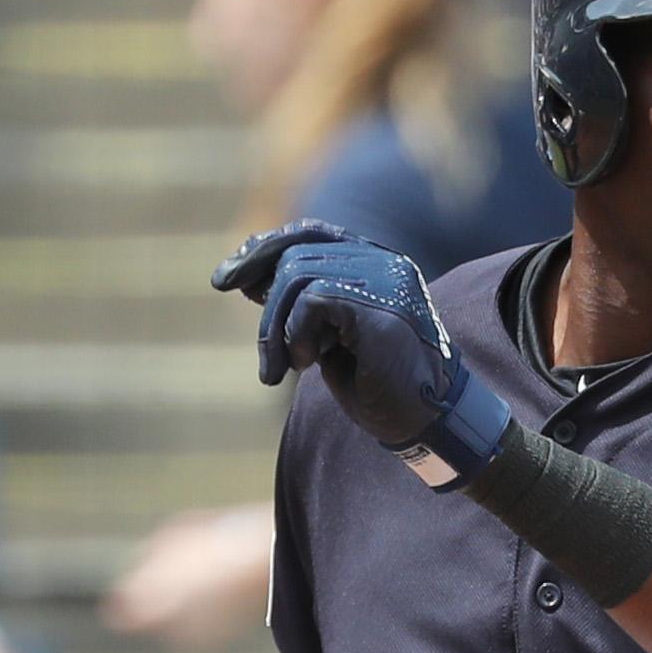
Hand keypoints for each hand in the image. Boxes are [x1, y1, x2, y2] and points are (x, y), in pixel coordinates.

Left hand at [211, 221, 511, 484]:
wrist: (426, 419)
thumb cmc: (378, 384)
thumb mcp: (327, 337)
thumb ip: (298, 304)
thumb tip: (244, 275)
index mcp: (373, 261)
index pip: (308, 232)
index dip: (263, 249)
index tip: (226, 278)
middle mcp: (382, 260)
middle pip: (295, 255)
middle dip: (266, 309)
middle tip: (267, 364)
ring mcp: (385, 278)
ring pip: (298, 276)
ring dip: (277, 331)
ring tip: (284, 370)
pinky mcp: (381, 305)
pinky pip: (314, 298)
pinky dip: (298, 334)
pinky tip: (309, 364)